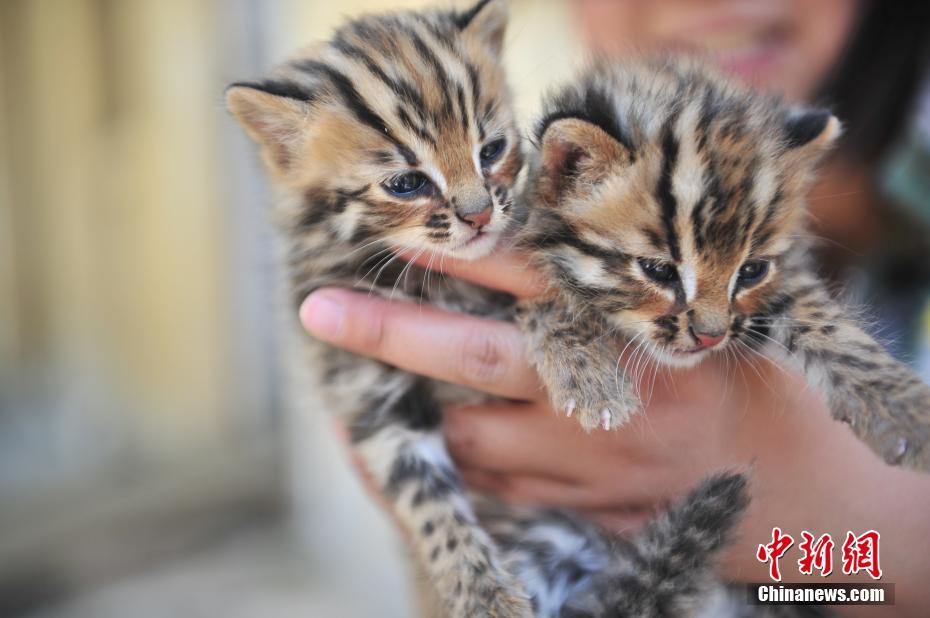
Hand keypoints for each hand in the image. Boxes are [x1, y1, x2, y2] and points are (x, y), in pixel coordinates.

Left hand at [302, 249, 929, 616]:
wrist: (801, 501)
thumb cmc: (752, 393)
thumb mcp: (700, 326)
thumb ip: (618, 302)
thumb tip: (533, 261)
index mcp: (635, 335)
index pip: (533, 279)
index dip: (462, 251)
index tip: (402, 230)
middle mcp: (602, 397)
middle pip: (475, 358)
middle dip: (391, 332)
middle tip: (320, 311)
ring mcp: (585, 463)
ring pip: (468, 435)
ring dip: (425, 408)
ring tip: (378, 389)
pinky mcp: (577, 508)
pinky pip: (494, 483)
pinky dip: (463, 457)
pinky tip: (448, 435)